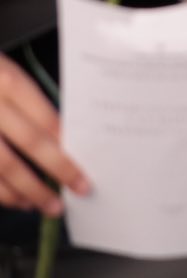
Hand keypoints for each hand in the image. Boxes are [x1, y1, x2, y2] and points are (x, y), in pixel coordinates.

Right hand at [0, 54, 82, 215]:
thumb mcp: (5, 74)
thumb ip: (29, 103)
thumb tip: (62, 137)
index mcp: (6, 81)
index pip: (45, 117)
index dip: (67, 143)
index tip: (86, 163)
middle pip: (29, 142)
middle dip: (58, 169)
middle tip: (80, 188)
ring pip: (1, 167)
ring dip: (26, 191)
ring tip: (46, 204)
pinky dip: (1, 194)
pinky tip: (16, 200)